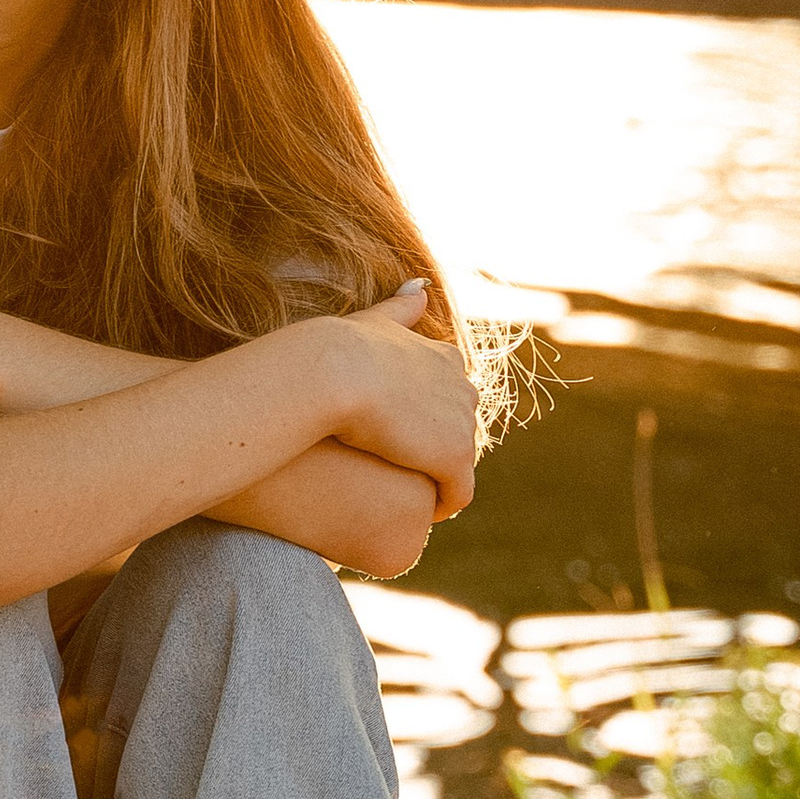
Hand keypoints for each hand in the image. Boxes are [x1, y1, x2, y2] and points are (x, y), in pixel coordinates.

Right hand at [321, 283, 478, 517]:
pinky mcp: (453, 459)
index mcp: (446, 358)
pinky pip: (457, 494)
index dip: (424, 418)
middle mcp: (464, 388)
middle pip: (457, 429)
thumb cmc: (342, 347)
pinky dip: (444, 504)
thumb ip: (400, 306)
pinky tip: (423, 513)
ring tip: (409, 493)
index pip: (448, 395)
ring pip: (458, 462)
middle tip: (401, 468)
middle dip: (436, 448)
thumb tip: (420, 285)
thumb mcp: (376, 319)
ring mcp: (461, 424)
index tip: (399, 434)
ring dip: (439, 478)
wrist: (335, 373)